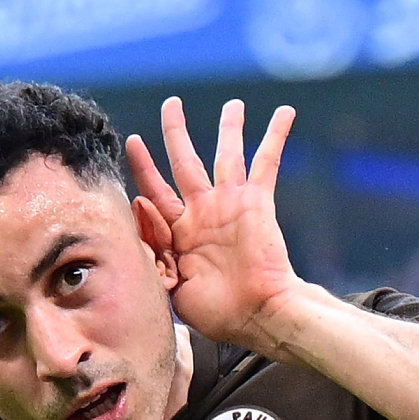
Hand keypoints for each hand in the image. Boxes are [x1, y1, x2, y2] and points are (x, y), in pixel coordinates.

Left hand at [126, 97, 308, 355]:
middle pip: (185, 161)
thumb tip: (140, 206)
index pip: (156, 192)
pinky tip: (284, 112)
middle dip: (176, 131)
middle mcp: (204, 213)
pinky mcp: (258, 201)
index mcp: (180, 234)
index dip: (144, 168)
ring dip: (230, 126)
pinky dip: (275, 135)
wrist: (257, 315)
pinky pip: (266, 161)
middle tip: (172, 104)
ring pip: (227, 154)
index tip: (133, 142)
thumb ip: (152, 250)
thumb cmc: (216, 311)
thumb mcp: (169, 287)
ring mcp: (231, 204)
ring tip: (232, 104)